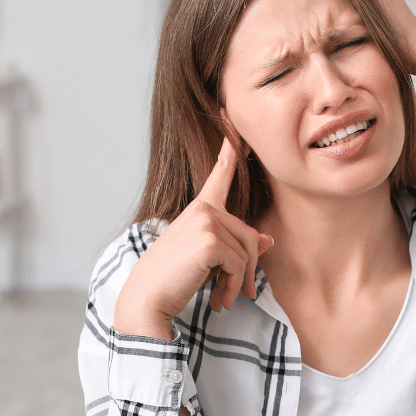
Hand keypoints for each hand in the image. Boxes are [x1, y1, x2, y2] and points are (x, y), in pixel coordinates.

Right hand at [114, 138, 272, 339]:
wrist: (148, 299)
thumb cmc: (173, 280)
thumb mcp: (210, 260)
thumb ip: (237, 246)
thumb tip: (267, 241)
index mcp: (200, 209)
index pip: (220, 174)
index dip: (230, 148)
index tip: (228, 116)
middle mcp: (203, 209)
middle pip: (249, 234)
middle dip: (249, 269)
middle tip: (242, 294)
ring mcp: (206, 220)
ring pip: (248, 251)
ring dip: (240, 282)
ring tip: (225, 299)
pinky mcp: (209, 238)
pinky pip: (240, 264)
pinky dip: (233, 286)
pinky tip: (218, 299)